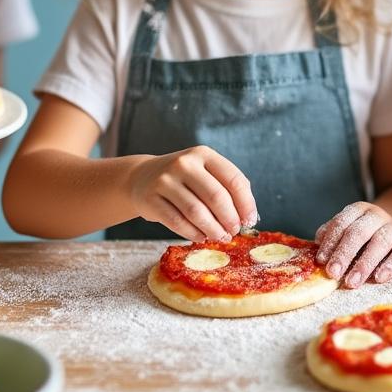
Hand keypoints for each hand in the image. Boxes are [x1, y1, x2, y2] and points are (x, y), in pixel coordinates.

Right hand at [127, 145, 257, 242]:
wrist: (141, 178)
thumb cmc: (183, 180)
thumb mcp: (204, 172)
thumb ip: (226, 188)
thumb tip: (248, 217)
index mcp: (203, 155)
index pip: (233, 179)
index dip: (246, 204)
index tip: (250, 221)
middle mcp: (184, 164)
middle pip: (216, 196)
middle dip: (230, 219)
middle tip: (234, 232)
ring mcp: (165, 180)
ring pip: (196, 212)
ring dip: (213, 229)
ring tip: (220, 237)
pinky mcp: (151, 199)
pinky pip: (177, 222)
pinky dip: (193, 233)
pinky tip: (201, 236)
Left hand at [315, 202, 391, 288]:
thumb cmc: (364, 234)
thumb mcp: (347, 230)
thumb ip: (332, 237)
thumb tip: (318, 251)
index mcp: (357, 210)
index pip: (341, 223)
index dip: (330, 242)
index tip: (321, 261)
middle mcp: (376, 215)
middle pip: (358, 233)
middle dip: (344, 254)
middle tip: (333, 274)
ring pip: (379, 243)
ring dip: (364, 264)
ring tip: (352, 282)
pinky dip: (390, 265)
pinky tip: (379, 278)